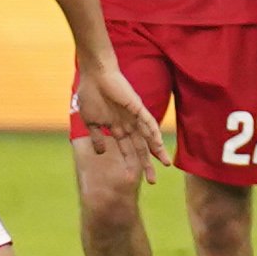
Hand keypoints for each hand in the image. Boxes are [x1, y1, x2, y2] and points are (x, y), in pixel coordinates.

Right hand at [76, 63, 168, 181]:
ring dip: (157, 150)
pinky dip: (153, 132)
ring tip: (165, 164)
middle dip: (146, 164)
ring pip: (148, 137)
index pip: (127, 149)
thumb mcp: (91, 121)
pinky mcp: (137, 106)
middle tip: (153, 181)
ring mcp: (134, 115)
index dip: (130, 162)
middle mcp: (128, 124)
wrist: (94, 75)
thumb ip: (96, 137)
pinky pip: (148, 121)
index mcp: (117, 127)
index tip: (132, 178)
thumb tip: (101, 153)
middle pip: (141, 147)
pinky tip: (159, 143)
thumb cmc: (91, 94)